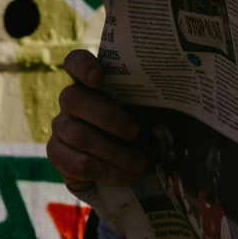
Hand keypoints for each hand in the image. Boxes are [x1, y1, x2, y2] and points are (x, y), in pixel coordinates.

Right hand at [46, 49, 146, 189]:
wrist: (119, 161)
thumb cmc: (138, 126)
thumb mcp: (145, 111)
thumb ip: (150, 101)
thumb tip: (180, 101)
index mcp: (91, 82)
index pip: (75, 62)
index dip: (83, 66)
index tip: (99, 78)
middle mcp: (71, 100)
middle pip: (73, 99)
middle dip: (109, 117)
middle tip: (137, 131)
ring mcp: (60, 126)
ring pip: (78, 134)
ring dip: (114, 152)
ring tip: (140, 164)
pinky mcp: (57, 153)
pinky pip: (76, 162)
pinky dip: (106, 171)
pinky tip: (127, 176)